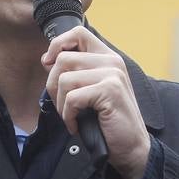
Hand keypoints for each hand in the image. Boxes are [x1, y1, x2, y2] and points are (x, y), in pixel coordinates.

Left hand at [42, 26, 150, 178]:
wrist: (131, 147)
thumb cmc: (108, 121)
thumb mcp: (91, 90)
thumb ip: (76, 72)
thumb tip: (47, 60)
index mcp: (108, 57)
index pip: (78, 32)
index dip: (57, 44)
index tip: (49, 64)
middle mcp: (112, 61)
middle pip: (63, 58)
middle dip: (53, 85)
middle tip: (62, 105)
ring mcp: (112, 74)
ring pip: (64, 79)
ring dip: (60, 103)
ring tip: (71, 116)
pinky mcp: (110, 90)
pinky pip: (72, 98)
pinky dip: (68, 116)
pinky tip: (76, 125)